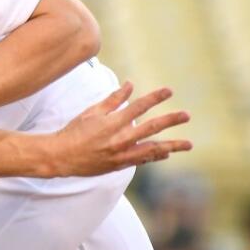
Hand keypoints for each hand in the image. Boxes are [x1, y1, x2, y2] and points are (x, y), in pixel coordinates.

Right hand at [47, 82, 191, 176]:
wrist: (61, 157)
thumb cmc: (75, 131)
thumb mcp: (92, 111)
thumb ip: (113, 99)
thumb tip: (129, 85)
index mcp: (113, 122)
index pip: (139, 106)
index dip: (155, 97)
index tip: (169, 91)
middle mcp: (120, 139)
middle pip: (152, 127)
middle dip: (171, 120)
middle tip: (186, 115)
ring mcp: (121, 154)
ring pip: (153, 150)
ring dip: (172, 146)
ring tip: (188, 144)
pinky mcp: (119, 165)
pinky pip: (142, 160)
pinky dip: (155, 156)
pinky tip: (166, 153)